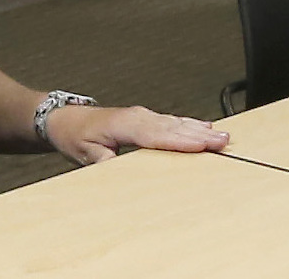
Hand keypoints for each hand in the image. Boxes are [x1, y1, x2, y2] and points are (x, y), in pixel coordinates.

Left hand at [42, 104, 226, 166]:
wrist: (63, 119)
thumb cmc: (74, 136)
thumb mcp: (85, 154)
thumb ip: (105, 162)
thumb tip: (121, 170)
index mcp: (124, 126)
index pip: (158, 135)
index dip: (182, 140)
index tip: (203, 144)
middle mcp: (137, 118)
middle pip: (173, 127)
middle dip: (200, 134)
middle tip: (225, 141)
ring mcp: (141, 116)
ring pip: (175, 122)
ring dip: (199, 129)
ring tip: (222, 135)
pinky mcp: (143, 118)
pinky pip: (170, 121)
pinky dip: (188, 124)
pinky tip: (203, 127)